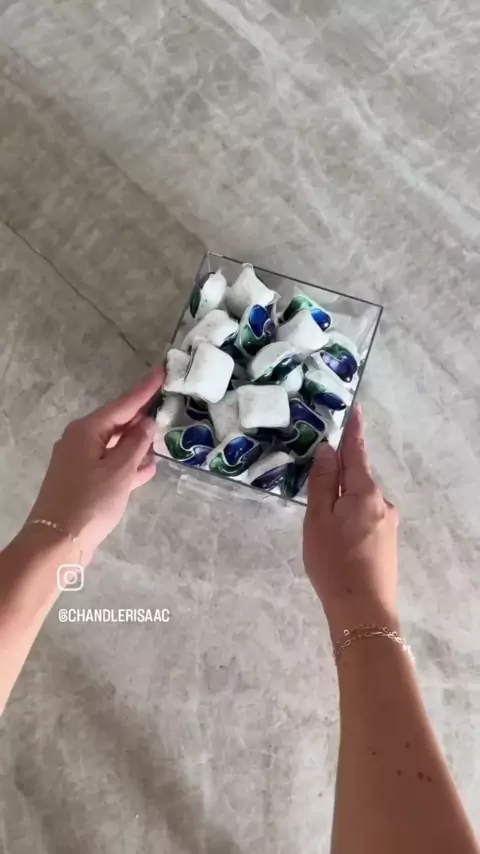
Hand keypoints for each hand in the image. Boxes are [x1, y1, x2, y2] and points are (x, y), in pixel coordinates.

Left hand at [26, 367, 163, 564]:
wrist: (58, 542)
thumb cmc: (90, 502)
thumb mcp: (119, 471)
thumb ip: (136, 445)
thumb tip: (146, 424)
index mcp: (86, 431)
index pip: (123, 404)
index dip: (145, 389)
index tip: (163, 370)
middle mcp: (80, 441)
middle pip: (117, 422)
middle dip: (141, 414)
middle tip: (167, 400)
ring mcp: (80, 462)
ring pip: (115, 444)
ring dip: (137, 442)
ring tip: (163, 434)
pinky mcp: (84, 482)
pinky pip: (111, 464)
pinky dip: (129, 464)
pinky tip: (149, 467)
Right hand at [303, 406, 398, 637]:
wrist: (363, 610)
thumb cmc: (333, 561)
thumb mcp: (318, 518)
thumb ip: (323, 482)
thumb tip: (328, 451)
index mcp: (365, 491)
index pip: (357, 452)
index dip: (354, 431)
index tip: (356, 409)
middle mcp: (382, 502)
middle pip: (358, 477)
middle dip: (339, 473)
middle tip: (315, 479)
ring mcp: (388, 524)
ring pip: (360, 500)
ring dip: (343, 500)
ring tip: (321, 523)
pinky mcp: (387, 543)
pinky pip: (365, 518)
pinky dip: (349, 517)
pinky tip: (337, 540)